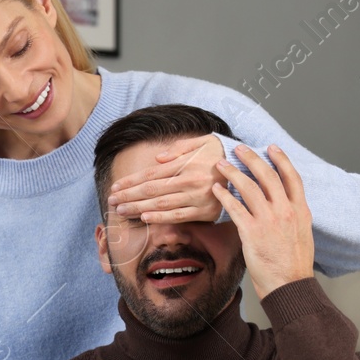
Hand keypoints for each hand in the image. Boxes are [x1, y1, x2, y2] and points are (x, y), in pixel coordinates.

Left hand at [106, 134, 225, 224]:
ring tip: (121, 211)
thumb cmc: (220, 154)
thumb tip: (156, 159)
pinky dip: (160, 217)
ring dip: (138, 208)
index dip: (131, 182)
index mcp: (185, 164)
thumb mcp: (202, 141)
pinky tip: (144, 218)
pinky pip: (178, 216)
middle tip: (112, 201)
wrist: (247, 170)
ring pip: (161, 204)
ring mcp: (196, 197)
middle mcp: (188, 181)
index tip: (116, 187)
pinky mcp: (204, 211)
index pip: (150, 175)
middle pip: (151, 191)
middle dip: (129, 196)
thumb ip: (178, 148)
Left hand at [212, 144, 314, 300]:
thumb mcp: (302, 235)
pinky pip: (235, 207)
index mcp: (301, 210)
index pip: (292, 177)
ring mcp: (269, 220)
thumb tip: (285, 207)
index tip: (272, 147)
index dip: (282, 159)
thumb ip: (294, 217)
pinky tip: (216, 189)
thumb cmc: (294, 264)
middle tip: (239, 148)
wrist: (289, 285)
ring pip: (249, 187)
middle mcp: (286, 211)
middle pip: (268, 175)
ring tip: (222, 164)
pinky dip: (224, 195)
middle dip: (252, 158)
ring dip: (233, 172)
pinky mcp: (252, 232)